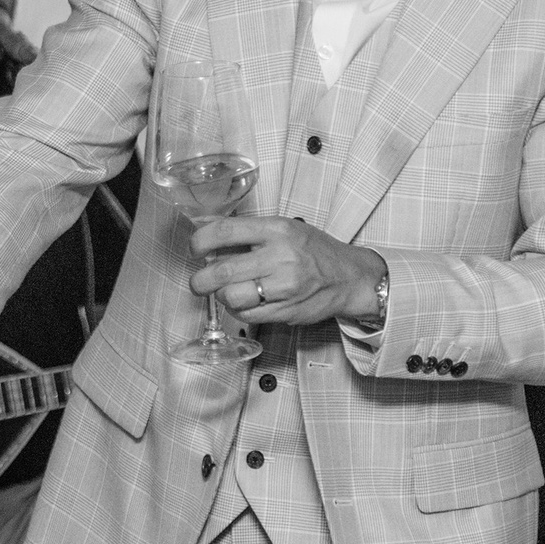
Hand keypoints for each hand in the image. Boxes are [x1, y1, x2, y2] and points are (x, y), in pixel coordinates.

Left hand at [189, 214, 385, 326]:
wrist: (350, 277)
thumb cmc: (314, 251)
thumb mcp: (284, 228)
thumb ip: (246, 230)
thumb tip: (204, 228)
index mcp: (277, 230)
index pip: (224, 232)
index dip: (199, 242)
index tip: (194, 249)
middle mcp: (280, 256)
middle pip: (222, 271)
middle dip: (200, 280)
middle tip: (198, 282)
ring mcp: (284, 287)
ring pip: (231, 297)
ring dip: (221, 297)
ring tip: (226, 291)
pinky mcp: (286, 311)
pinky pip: (246, 315)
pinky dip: (237, 310)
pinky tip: (244, 302)